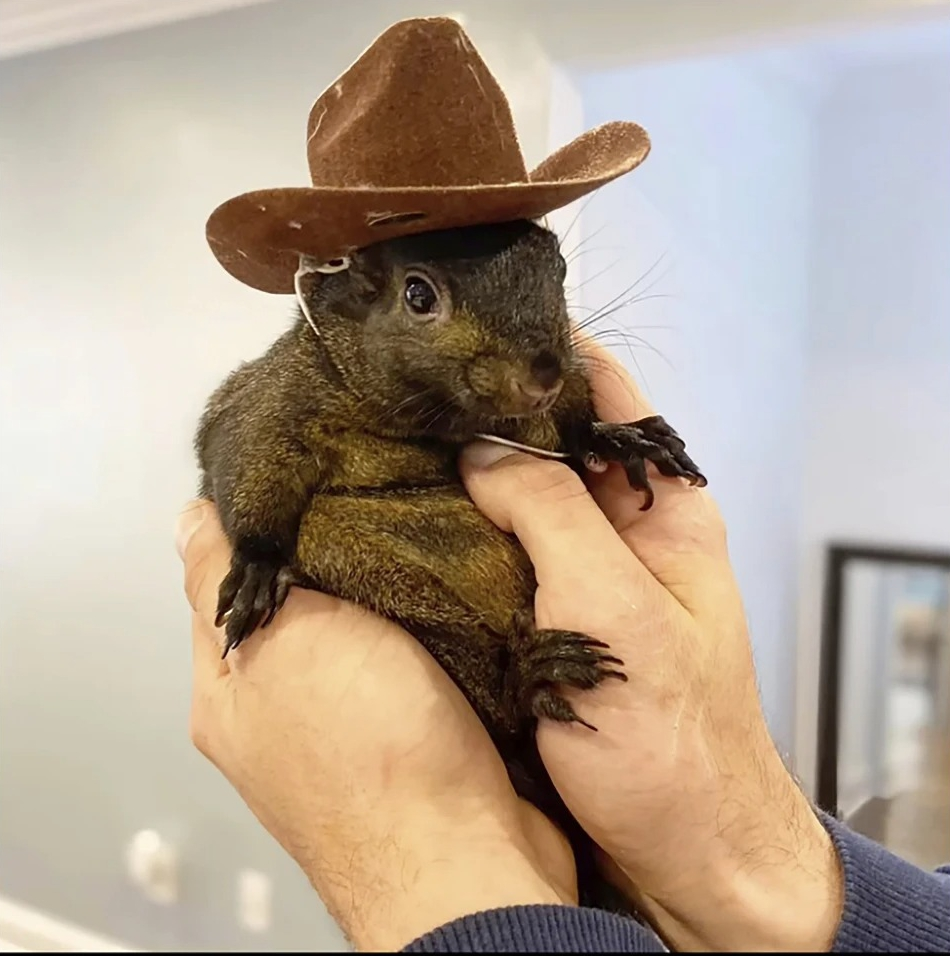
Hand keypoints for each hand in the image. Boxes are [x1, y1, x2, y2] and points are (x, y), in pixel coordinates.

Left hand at [177, 501, 574, 950]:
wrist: (464, 854)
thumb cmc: (367, 753)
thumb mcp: (282, 641)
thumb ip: (229, 579)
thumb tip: (189, 519)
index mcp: (229, 692)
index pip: (223, 577)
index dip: (256, 517)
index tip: (301, 465)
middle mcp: (281, 709)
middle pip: (295, 599)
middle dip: (327, 546)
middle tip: (371, 485)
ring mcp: (350, 722)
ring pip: (358, 623)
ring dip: (383, 580)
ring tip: (415, 519)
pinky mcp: (412, 727)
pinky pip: (411, 651)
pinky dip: (424, 617)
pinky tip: (447, 579)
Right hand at [458, 343, 843, 951]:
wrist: (683, 851)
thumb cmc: (671, 741)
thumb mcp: (613, 608)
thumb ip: (552, 514)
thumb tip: (482, 449)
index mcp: (664, 505)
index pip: (605, 392)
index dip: (542, 350)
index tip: (469, 324)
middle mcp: (623, 527)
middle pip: (553, 439)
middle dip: (487, 409)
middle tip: (407, 382)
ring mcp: (583, 572)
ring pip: (520, 495)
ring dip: (468, 470)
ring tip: (392, 435)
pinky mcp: (548, 616)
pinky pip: (501, 551)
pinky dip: (461, 529)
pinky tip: (411, 515)